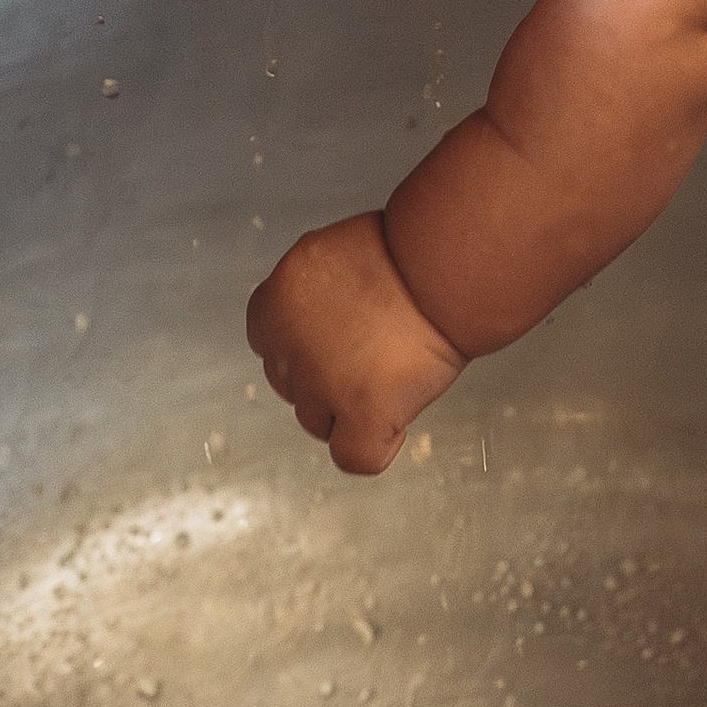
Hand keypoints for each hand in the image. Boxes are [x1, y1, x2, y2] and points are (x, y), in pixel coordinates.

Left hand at [248, 212, 463, 474]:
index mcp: (277, 300)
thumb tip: (324, 319)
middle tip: (368, 355)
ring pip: (316, 422)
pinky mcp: (362, 414)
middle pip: (290, 383)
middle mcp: (290, 346)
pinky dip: (374, 448)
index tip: (333, 336)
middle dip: (322, 376)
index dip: (302, 342)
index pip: (266, 341)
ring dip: (346, 409)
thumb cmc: (403, 250)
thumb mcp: (333, 255)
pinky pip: (354, 456)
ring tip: (391, 379)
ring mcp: (323, 385)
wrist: (439, 268)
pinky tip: (396, 425)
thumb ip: (315, 294)